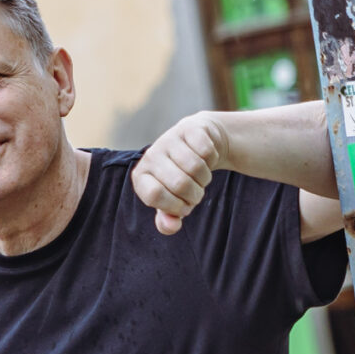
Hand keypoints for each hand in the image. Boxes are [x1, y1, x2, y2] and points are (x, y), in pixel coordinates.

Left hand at [131, 112, 226, 235]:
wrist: (199, 145)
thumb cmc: (182, 178)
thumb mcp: (172, 201)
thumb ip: (168, 220)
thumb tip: (171, 226)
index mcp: (141, 176)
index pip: (154, 195)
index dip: (174, 206)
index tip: (182, 207)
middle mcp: (151, 155)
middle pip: (179, 183)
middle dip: (194, 195)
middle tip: (195, 192)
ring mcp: (169, 139)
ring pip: (195, 167)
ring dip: (205, 178)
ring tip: (200, 176)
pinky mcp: (189, 127)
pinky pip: (207, 151)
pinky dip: (213, 160)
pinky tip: (206, 157)